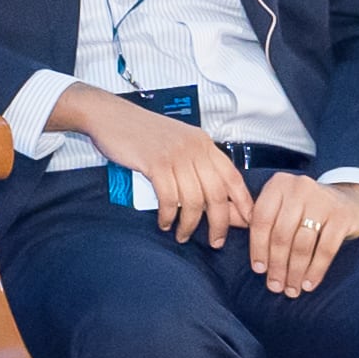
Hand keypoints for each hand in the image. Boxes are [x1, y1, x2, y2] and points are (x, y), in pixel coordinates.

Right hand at [54, 86, 254, 247]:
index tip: (247, 222)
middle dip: (219, 223)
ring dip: (190, 224)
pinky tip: (165, 222)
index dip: (244, 202)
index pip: (233, 177)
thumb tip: (210, 197)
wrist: (110, 116)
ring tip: (182, 235)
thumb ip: (194, 165)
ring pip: (194, 200)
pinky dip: (169, 216)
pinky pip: (169, 198)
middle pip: (217, 194)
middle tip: (215, 241)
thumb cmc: (141, 132)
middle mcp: (195, 149)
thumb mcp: (177, 143)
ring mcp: (176, 156)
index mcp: (203, 143)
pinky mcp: (156, 163)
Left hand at [244, 172, 358, 298]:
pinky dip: (315, 270)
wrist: (350, 200)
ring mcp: (323, 201)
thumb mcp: (278, 204)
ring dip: (294, 271)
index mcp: (278, 185)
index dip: (258, 248)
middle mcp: (299, 188)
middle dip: (277, 265)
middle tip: (275, 287)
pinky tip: (308, 284)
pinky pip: (325, 249)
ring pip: (302, 244)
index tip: (258, 270)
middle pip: (281, 235)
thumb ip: (249, 213)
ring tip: (291, 289)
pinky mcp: (342, 216)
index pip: (261, 220)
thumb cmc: (304, 207)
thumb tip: (218, 221)